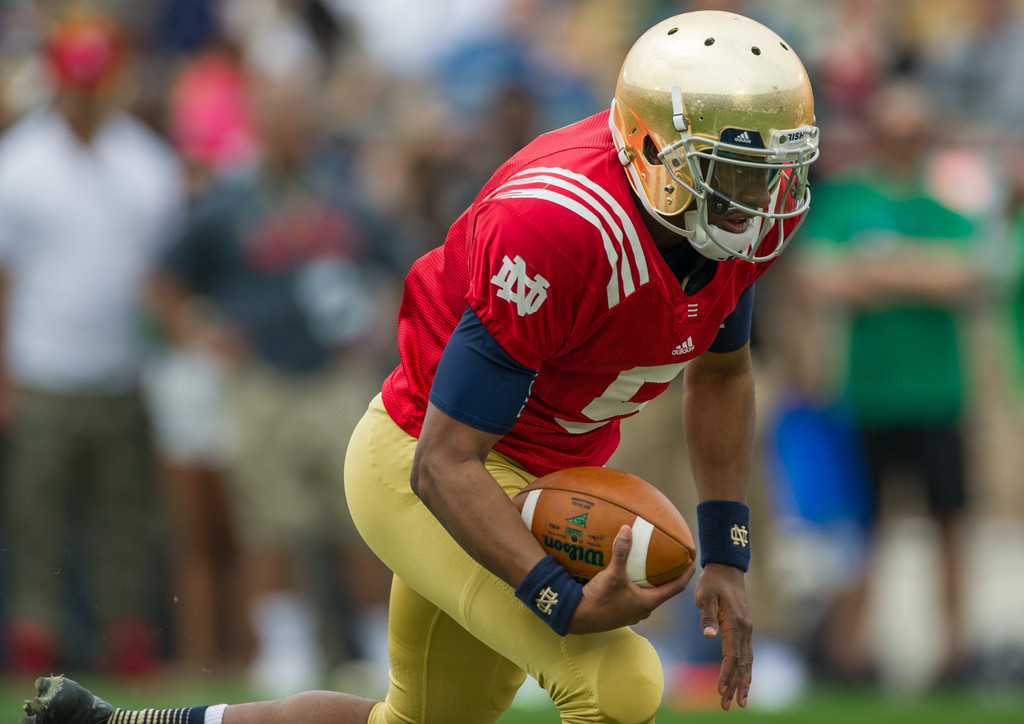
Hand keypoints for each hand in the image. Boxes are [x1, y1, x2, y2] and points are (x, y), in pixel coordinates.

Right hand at [569, 525, 693, 633]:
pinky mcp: (620, 612)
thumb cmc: (599, 599)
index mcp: (648, 602)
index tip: (693, 561)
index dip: (686, 574)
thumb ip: (621, 552)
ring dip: (653, 582)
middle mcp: (643, 609)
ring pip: (649, 595)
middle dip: (669, 576)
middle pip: (663, 591)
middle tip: (672, 560)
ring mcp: (631, 613)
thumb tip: (627, 528)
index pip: (676, 587)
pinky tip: (630, 576)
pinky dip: (638, 586)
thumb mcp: (612, 574)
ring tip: (652, 566)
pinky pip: (635, 597)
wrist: (577, 617)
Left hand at [693, 563, 752, 710]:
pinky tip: (743, 681)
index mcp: (735, 624)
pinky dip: (746, 670)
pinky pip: (748, 654)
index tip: (721, 690)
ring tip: (741, 702)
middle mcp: (745, 630)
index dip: (726, 674)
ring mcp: (747, 630)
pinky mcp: (745, 629)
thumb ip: (707, 616)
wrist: (726, 569)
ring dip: (744, 682)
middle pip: (741, 664)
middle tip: (728, 705)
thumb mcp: (704, 596)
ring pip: (748, 662)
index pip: (731, 655)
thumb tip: (708, 635)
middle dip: (735, 686)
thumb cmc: (712, 582)